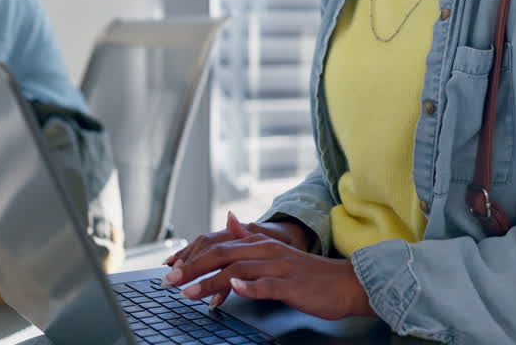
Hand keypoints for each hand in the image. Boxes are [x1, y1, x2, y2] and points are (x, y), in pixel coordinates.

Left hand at [163, 230, 373, 320]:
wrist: (345, 283)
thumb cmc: (308, 273)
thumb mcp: (275, 251)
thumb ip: (249, 238)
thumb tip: (228, 221)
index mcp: (260, 244)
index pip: (218, 246)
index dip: (192, 257)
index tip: (171, 269)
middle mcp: (267, 251)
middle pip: (223, 254)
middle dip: (192, 268)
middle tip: (170, 280)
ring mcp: (279, 267)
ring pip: (239, 270)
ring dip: (211, 282)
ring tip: (190, 292)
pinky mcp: (292, 285)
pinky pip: (267, 285)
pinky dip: (249, 287)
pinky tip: (235, 289)